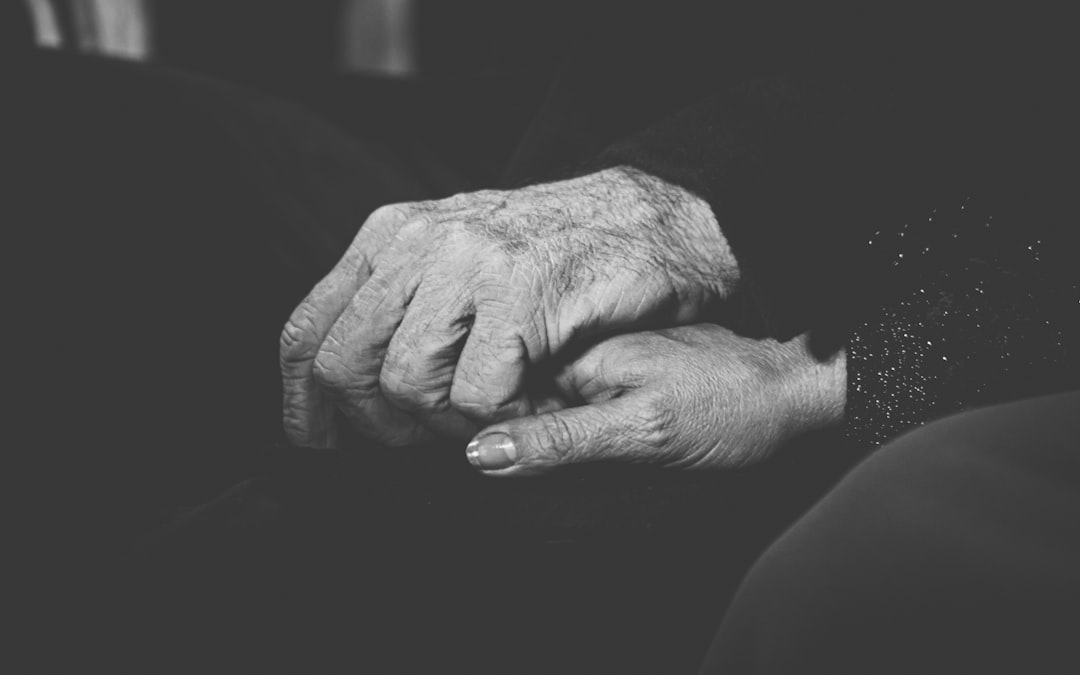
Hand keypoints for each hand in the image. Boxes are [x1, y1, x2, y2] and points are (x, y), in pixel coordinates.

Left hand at [281, 167, 738, 446]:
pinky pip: (477, 394)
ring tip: (496, 414)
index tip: (318, 442)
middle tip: (427, 439)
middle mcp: (420, 240)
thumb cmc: (553, 255)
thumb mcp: (456, 259)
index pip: (308, 328)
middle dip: (380, 425)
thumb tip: (345, 379)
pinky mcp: (521, 290)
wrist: (645, 221)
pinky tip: (533, 403)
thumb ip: (400, 303)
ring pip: (408, 385)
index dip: (301, 401)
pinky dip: (505, 420)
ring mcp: (470, 262)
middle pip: (347, 366)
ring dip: (450, 426)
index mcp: (392, 234)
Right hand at [464, 325, 845, 474]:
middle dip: (542, 465)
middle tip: (577, 488)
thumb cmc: (732, 404)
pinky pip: (595, 430)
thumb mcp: (642, 430)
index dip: (507, 457)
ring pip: (564, 431)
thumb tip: (482, 452)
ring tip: (607, 480)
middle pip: (533, 425)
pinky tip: (619, 470)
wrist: (798, 391)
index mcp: (578, 363)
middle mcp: (588, 366)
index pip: (508, 414)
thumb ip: (563, 440)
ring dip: (571, 467)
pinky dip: (599, 457)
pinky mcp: (633, 393)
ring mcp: (612, 379)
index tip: (513, 489)